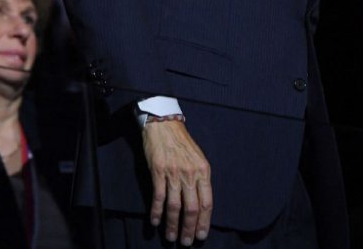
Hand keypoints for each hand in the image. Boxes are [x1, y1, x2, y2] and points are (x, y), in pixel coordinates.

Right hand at [142, 120, 212, 245]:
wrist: (165, 125)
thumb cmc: (183, 143)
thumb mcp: (198, 158)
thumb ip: (200, 179)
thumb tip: (201, 202)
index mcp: (203, 171)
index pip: (207, 202)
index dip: (204, 221)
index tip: (201, 235)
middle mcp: (190, 174)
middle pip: (192, 208)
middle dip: (189, 228)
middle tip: (186, 242)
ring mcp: (174, 173)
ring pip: (175, 206)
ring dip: (173, 225)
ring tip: (171, 237)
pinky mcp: (158, 172)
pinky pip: (158, 197)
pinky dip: (156, 212)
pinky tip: (155, 222)